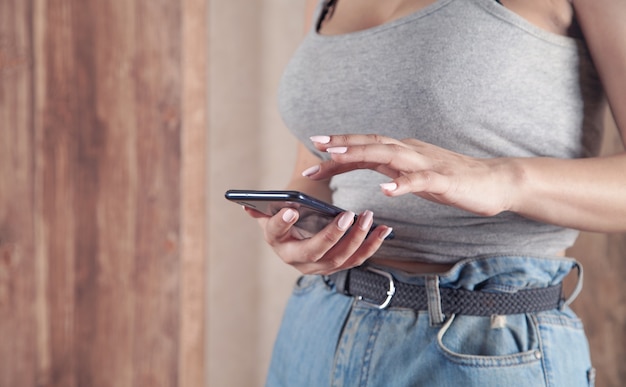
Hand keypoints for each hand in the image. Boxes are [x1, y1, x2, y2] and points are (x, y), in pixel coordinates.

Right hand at [243, 206, 392, 274]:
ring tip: (368, 216)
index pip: (276, 232)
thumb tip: (246, 204)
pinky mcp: (338, 267)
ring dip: (358, 238)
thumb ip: (262, 208)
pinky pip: (357, 258)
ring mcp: (319, 267)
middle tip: (348, 215)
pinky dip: (372, 245)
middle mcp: (296, 259)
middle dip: (333, 234)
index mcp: (276, 241)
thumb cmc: (286, 218)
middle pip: (315, 251)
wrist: (298, 237)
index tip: (292, 209)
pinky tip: (385, 230)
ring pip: (340, 257)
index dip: (282, 223)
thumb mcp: (272, 213)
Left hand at [303, 134, 518, 216]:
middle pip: (372, 144)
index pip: (366, 147)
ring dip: (361, 154)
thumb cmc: (453, 179)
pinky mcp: (444, 179)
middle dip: (342, 144)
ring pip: (390, 155)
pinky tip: (386, 189)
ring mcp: (427, 163)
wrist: (494, 181)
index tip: (314, 149)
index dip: (340, 148)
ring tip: (337, 156)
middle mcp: (411, 151)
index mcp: (403, 152)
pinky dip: (402, 183)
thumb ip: (394, 170)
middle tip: (316, 145)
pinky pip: (420, 180)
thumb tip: (371, 172)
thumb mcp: (415, 174)